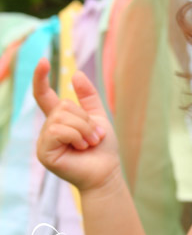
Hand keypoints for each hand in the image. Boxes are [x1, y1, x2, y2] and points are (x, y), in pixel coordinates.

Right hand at [33, 58, 121, 191]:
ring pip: (61, 118)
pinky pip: (58, 130)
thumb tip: (76, 73)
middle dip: (85, 120)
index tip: (44, 61)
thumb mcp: (98, 117)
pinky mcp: (44, 152)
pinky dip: (75, 136)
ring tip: (89, 144)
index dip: (41, 78)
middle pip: (62, 106)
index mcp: (59, 120)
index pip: (44, 95)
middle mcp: (49, 129)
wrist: (106, 172)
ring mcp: (44, 141)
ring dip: (83, 129)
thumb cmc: (103, 149)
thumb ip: (88, 97)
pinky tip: (81, 148)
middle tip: (94, 137)